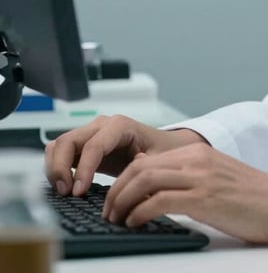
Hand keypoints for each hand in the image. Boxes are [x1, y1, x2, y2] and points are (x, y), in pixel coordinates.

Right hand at [45, 114, 205, 195]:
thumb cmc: (160, 150)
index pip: (93, 145)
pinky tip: (65, 186)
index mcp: (120, 125)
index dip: (83, 169)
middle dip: (61, 168)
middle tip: (66, 193)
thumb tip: (129, 178)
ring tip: (64, 192)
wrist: (161, 146)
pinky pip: (60, 152)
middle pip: (68, 141)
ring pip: (59, 145)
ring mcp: (90, 133)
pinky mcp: (83, 145)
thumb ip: (144, 167)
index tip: (78, 192)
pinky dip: (56, 168)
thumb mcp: (158, 159)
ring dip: (55, 168)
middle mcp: (101, 125)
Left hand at [102, 143, 267, 243]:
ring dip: (121, 203)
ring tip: (116, 221)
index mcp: (198, 152)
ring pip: (143, 180)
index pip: (146, 159)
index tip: (114, 200)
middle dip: (115, 191)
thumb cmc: (252, 198)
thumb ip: (188, 178)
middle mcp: (196, 159)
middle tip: (108, 213)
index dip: (123, 180)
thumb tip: (154, 189)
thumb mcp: (216, 178)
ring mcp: (200, 176)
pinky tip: (135, 224)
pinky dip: (139, 213)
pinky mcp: (204, 198)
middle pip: (139, 167)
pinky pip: (158, 201)